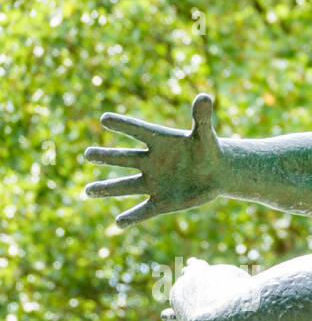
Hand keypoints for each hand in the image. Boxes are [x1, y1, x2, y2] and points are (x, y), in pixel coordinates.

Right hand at [83, 93, 221, 227]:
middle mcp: (150, 161)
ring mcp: (154, 182)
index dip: (124, 125)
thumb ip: (202, 118)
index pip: (139, 131)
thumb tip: (205, 97)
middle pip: (124, 158)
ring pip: (126, 186)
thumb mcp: (206, 134)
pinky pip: (144, 211)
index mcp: (159, 140)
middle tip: (88, 154)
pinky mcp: (162, 202)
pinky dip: (132, 218)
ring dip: (107, 189)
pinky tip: (119, 224)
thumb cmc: (207, 149)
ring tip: (87, 191)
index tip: (105, 119)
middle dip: (106, 157)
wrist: (215, 172)